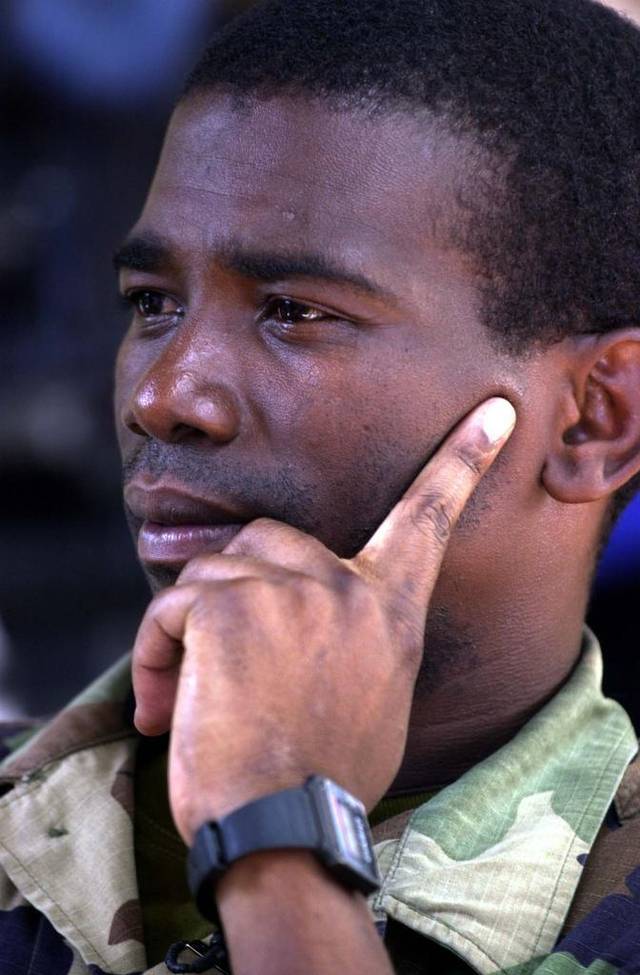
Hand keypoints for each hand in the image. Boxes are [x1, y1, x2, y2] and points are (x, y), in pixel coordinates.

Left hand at [132, 397, 515, 843]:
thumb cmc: (322, 777)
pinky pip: (173, 604)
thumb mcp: (373, 701)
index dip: (461, 460)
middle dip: (237, 586)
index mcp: (391, 609)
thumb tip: (312, 630)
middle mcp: (348, 586)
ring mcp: (289, 587)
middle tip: (217, 659)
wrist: (284, 831)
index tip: (492, 413)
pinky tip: (160, 707)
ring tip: (181, 700)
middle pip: (271, 537)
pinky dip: (154, 651)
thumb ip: (355, 640)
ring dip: (187, 631)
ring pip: (213, 570)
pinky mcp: (230, 603)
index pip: (430, 518)